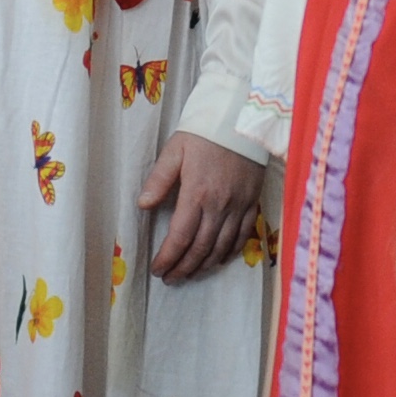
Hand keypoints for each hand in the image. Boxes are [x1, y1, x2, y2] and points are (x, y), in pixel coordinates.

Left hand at [138, 132, 264, 281]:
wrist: (243, 118)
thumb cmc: (205, 132)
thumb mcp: (175, 149)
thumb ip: (159, 179)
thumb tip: (142, 205)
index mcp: (197, 193)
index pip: (180, 237)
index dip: (168, 258)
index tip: (158, 270)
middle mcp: (219, 205)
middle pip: (201, 248)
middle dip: (184, 267)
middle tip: (171, 278)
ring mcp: (239, 206)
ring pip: (222, 247)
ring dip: (205, 265)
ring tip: (190, 274)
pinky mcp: (253, 202)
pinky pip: (244, 235)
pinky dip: (230, 252)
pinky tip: (219, 260)